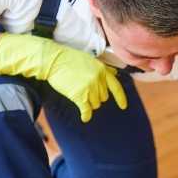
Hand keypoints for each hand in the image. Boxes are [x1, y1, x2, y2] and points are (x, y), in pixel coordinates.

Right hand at [0, 33, 126, 121]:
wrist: (53, 60)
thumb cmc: (69, 59)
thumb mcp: (91, 60)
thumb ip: (104, 68)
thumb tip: (115, 73)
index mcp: (102, 70)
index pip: (116, 87)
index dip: (121, 98)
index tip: (123, 106)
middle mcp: (98, 79)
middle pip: (103, 98)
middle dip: (95, 97)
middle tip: (83, 89)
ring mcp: (90, 88)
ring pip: (95, 104)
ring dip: (88, 102)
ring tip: (78, 92)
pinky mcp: (80, 95)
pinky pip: (87, 110)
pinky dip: (86, 115)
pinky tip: (84, 118)